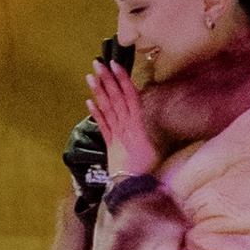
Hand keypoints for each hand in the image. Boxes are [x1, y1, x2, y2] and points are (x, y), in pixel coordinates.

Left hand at [84, 52, 161, 184]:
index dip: (123, 80)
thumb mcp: (157, 148)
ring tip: (90, 76)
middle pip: (115, 99)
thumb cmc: (149, 169)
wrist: (131, 187)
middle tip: (98, 63)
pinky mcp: (108, 143)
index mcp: (137, 124)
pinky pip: (101, 125)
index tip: (116, 65)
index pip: (130, 96)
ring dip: (98, 91)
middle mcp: (124, 126)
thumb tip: (161, 119)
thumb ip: (155, 132)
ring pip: (106, 108)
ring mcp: (115, 134)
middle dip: (107, 80)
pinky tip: (88, 101)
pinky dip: (95, 112)